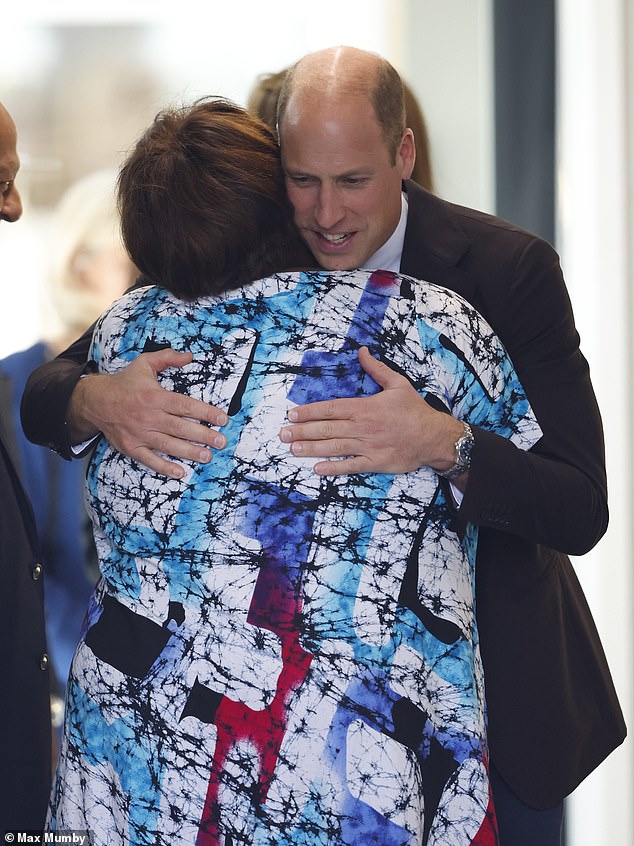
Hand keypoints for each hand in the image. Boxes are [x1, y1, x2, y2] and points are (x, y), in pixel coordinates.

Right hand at [68, 348, 227, 477]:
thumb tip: (189, 355)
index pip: (185, 406)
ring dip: (190, 452)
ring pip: (168, 445)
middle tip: (221, 441)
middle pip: (180, 428)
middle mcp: (148, 416)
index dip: (205, 412)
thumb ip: (167, 358)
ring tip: (208, 456)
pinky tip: (180, 473)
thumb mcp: (144, 364)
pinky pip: (149, 460)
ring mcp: (139, 434)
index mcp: (155, 397)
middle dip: (203, 435)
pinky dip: (164, 467)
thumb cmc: (124, 383)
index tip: (222, 419)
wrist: (94, 401)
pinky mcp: (131, 447)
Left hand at [279, 347, 464, 475]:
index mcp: (365, 407)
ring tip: (292, 449)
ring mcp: (367, 447)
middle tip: (282, 434)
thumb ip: (376, 369)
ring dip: (311, 448)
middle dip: (302, 431)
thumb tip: (362, 351)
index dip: (309, 412)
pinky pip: (350, 466)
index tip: (292, 414)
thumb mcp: (397, 384)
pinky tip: (317, 469)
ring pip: (334, 447)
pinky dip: (333, 468)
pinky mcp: (375, 463)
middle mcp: (362, 427)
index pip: (331, 408)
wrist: (434, 437)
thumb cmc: (414, 410)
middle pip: (327, 429)